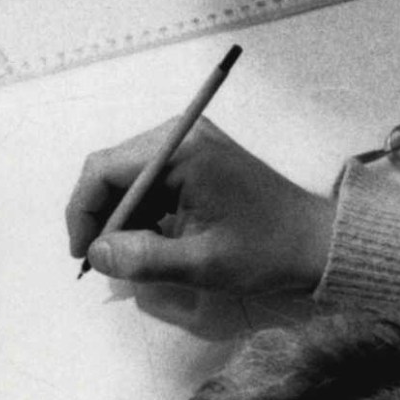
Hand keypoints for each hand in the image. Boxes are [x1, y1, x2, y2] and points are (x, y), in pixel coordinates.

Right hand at [64, 118, 331, 294]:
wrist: (317, 242)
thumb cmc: (266, 251)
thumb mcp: (202, 263)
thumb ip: (144, 259)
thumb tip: (96, 254)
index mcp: (181, 150)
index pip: (104, 169)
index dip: (84, 212)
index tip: (82, 256)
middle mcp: (181, 136)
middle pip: (112, 169)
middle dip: (100, 216)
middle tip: (101, 261)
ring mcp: (190, 144)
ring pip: (128, 177)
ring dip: (120, 217)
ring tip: (128, 257)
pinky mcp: (197, 159)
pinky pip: (150, 181)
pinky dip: (141, 212)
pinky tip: (148, 242)